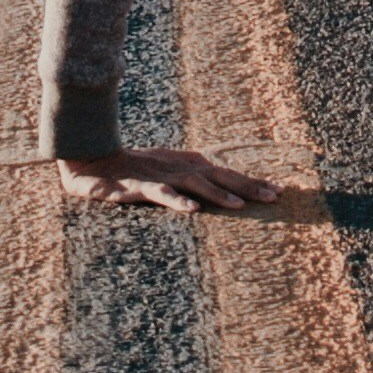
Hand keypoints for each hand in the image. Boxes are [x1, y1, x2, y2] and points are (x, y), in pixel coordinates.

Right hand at [57, 144, 288, 214]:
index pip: (226, 171)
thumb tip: (213, 193)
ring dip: (219, 194)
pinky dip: (178, 201)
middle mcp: (180, 166)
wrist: (93, 161)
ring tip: (241, 205)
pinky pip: (162, 194)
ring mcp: (162, 175)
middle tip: (276, 196)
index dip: (252, 180)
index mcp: (187, 163)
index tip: (279, 190)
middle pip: (220, 175)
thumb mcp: (165, 172)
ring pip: (196, 184)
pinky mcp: (141, 186)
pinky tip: (193, 211)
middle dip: (248, 185)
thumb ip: (188, 180)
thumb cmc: (131, 169)